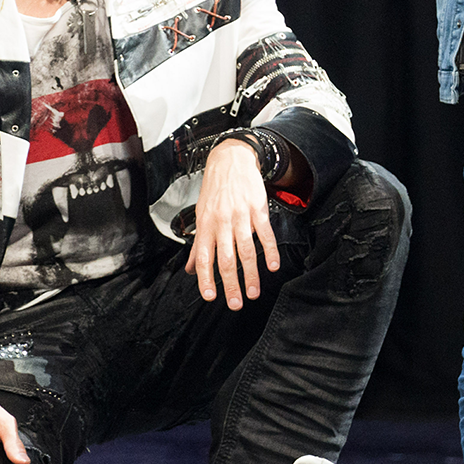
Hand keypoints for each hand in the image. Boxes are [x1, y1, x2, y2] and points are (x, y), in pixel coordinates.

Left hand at [185, 139, 280, 309]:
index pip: (203, 258)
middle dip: (231, 284)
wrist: (230, 160)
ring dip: (251, 274)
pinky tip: (273, 266)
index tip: (211, 297)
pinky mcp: (258, 209)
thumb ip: (198, 244)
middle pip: (226, 259)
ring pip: (246, 251)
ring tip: (254, 292)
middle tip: (236, 303)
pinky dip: (270, 252)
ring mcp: (241, 216)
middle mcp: (221, 223)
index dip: (206, 279)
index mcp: (206, 226)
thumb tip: (191, 270)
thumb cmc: (215, 190)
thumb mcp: (201, 215)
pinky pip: (265, 234)